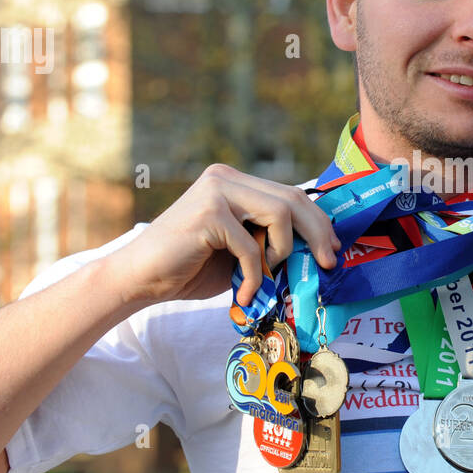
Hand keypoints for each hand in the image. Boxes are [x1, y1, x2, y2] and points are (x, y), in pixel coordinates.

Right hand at [109, 164, 341, 307]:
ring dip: (282, 252)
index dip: (317, 221)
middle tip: (327, 263)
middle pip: (292, 198)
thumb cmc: (190, 268)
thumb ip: (268, 240)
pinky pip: (251, 246)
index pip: (290, 193)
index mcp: (234, 182)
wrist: (140, 277)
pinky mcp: (208, 213)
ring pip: (279, 214)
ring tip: (267, 278)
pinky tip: (244, 294)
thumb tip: (316, 250)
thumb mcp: (240, 250)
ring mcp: (216, 191)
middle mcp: (226, 178)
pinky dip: (253, 275)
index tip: (332, 248)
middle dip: (317, 232)